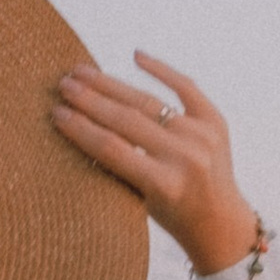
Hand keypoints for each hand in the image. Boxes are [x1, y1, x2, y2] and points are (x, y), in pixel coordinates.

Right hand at [52, 55, 259, 276]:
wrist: (222, 223)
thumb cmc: (172, 218)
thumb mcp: (141, 203)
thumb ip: (119, 168)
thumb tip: (81, 125)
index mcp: (165, 184)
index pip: (112, 148)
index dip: (81, 129)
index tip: (57, 113)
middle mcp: (186, 157)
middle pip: (126, 121)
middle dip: (90, 101)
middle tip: (64, 85)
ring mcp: (203, 136)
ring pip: (148, 102)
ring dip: (112, 85)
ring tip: (84, 72)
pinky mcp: (215, 121)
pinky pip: (186, 88)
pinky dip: (161, 70)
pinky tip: (136, 55)